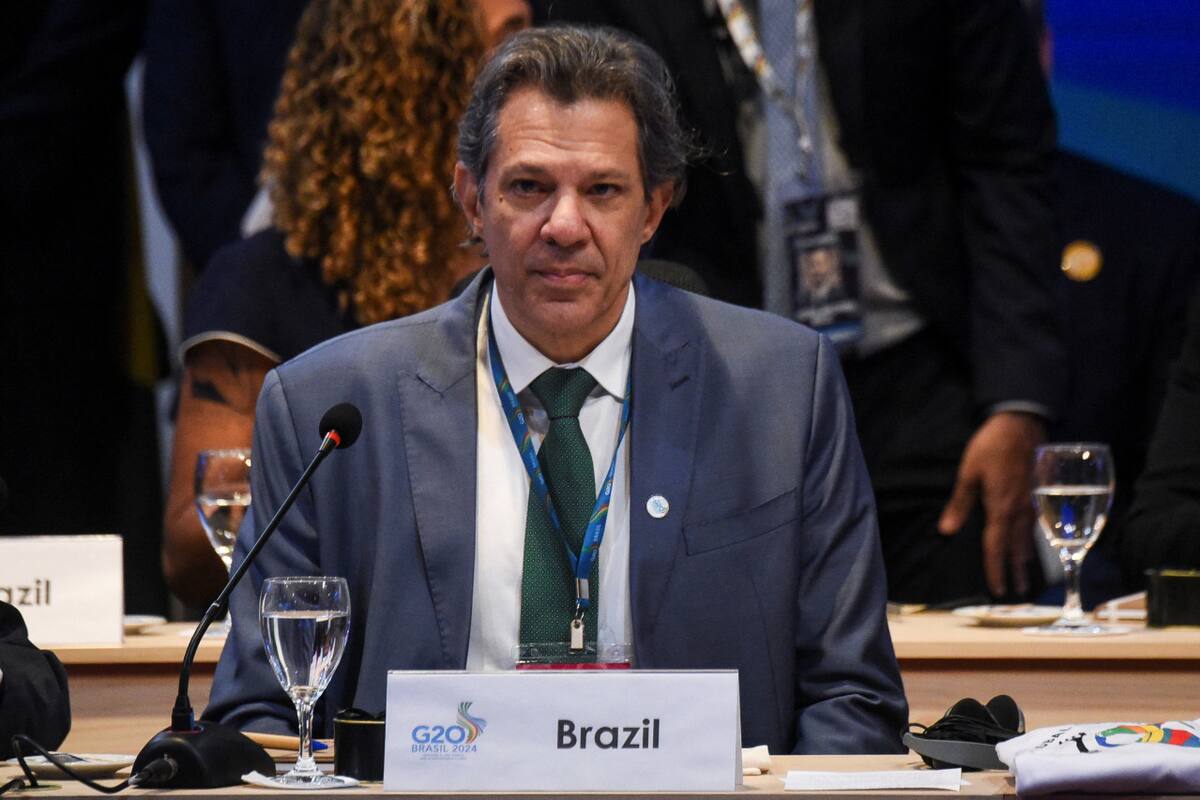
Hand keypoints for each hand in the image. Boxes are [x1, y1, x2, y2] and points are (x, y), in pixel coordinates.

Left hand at [938, 412, 1045, 596]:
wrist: (1021, 423)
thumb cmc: (990, 446)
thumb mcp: (969, 473)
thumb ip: (959, 503)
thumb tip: (946, 530)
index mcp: (1000, 508)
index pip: (996, 547)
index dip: (995, 569)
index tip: (997, 590)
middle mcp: (1020, 510)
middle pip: (1017, 548)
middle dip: (1015, 571)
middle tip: (1017, 592)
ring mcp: (1032, 502)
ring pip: (1030, 538)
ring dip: (1026, 559)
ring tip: (1026, 576)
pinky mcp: (1039, 493)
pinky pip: (1036, 525)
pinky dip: (1033, 540)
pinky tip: (1033, 544)